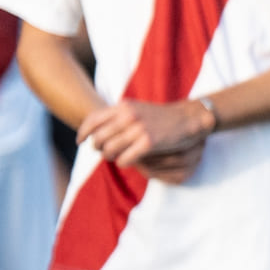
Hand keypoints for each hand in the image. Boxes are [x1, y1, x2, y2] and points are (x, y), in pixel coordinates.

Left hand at [81, 97, 211, 181]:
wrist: (188, 118)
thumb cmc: (160, 116)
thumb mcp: (136, 109)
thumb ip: (116, 116)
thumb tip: (95, 129)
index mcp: (123, 107)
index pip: (92, 120)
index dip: (83, 133)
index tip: (80, 142)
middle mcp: (128, 116)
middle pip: (98, 138)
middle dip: (97, 148)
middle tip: (103, 152)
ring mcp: (139, 129)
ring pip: (109, 150)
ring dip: (109, 157)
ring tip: (115, 157)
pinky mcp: (149, 143)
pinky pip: (124, 159)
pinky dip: (122, 163)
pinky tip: (127, 161)